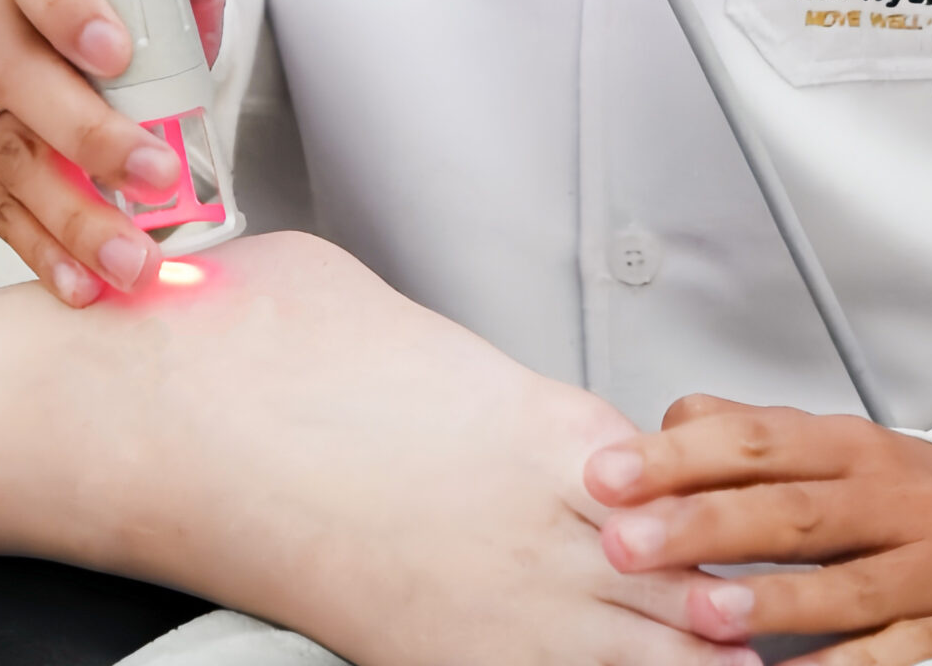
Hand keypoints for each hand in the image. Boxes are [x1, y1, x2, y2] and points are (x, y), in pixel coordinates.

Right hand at [0, 0, 234, 303]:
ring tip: (132, 256)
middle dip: (87, 134)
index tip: (119, 54)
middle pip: (11, 74)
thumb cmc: (126, 6)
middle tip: (157, 176)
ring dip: (67, 211)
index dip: (65, 5)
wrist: (83, 52)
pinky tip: (82, 279)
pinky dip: (37, 245)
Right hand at [23, 232, 744, 665]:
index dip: (703, 495)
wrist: (160, 410)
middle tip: (771, 604)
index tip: (722, 509)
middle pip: (681, 575)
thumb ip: (441, 347)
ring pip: (634, 650)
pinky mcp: (414, 654)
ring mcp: (480, 601)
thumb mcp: (378, 302)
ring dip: (680, 652)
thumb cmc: (249, 343)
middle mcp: (527, 516)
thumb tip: (435, 355)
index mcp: (531, 417)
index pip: (671, 472)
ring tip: (736, 659)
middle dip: (727, 592)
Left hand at [585, 395, 931, 663]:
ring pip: (846, 584)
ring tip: (702, 612)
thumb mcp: (830, 448)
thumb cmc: (899, 495)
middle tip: (627, 541)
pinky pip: (899, 653)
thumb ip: (747, 435)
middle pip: (792, 508)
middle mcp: (893, 498)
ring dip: (773, 601)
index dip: (679, 457)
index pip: (757, 441)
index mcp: (851, 446)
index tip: (608, 475)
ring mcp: (930, 565)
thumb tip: (663, 422)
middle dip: (704, 525)